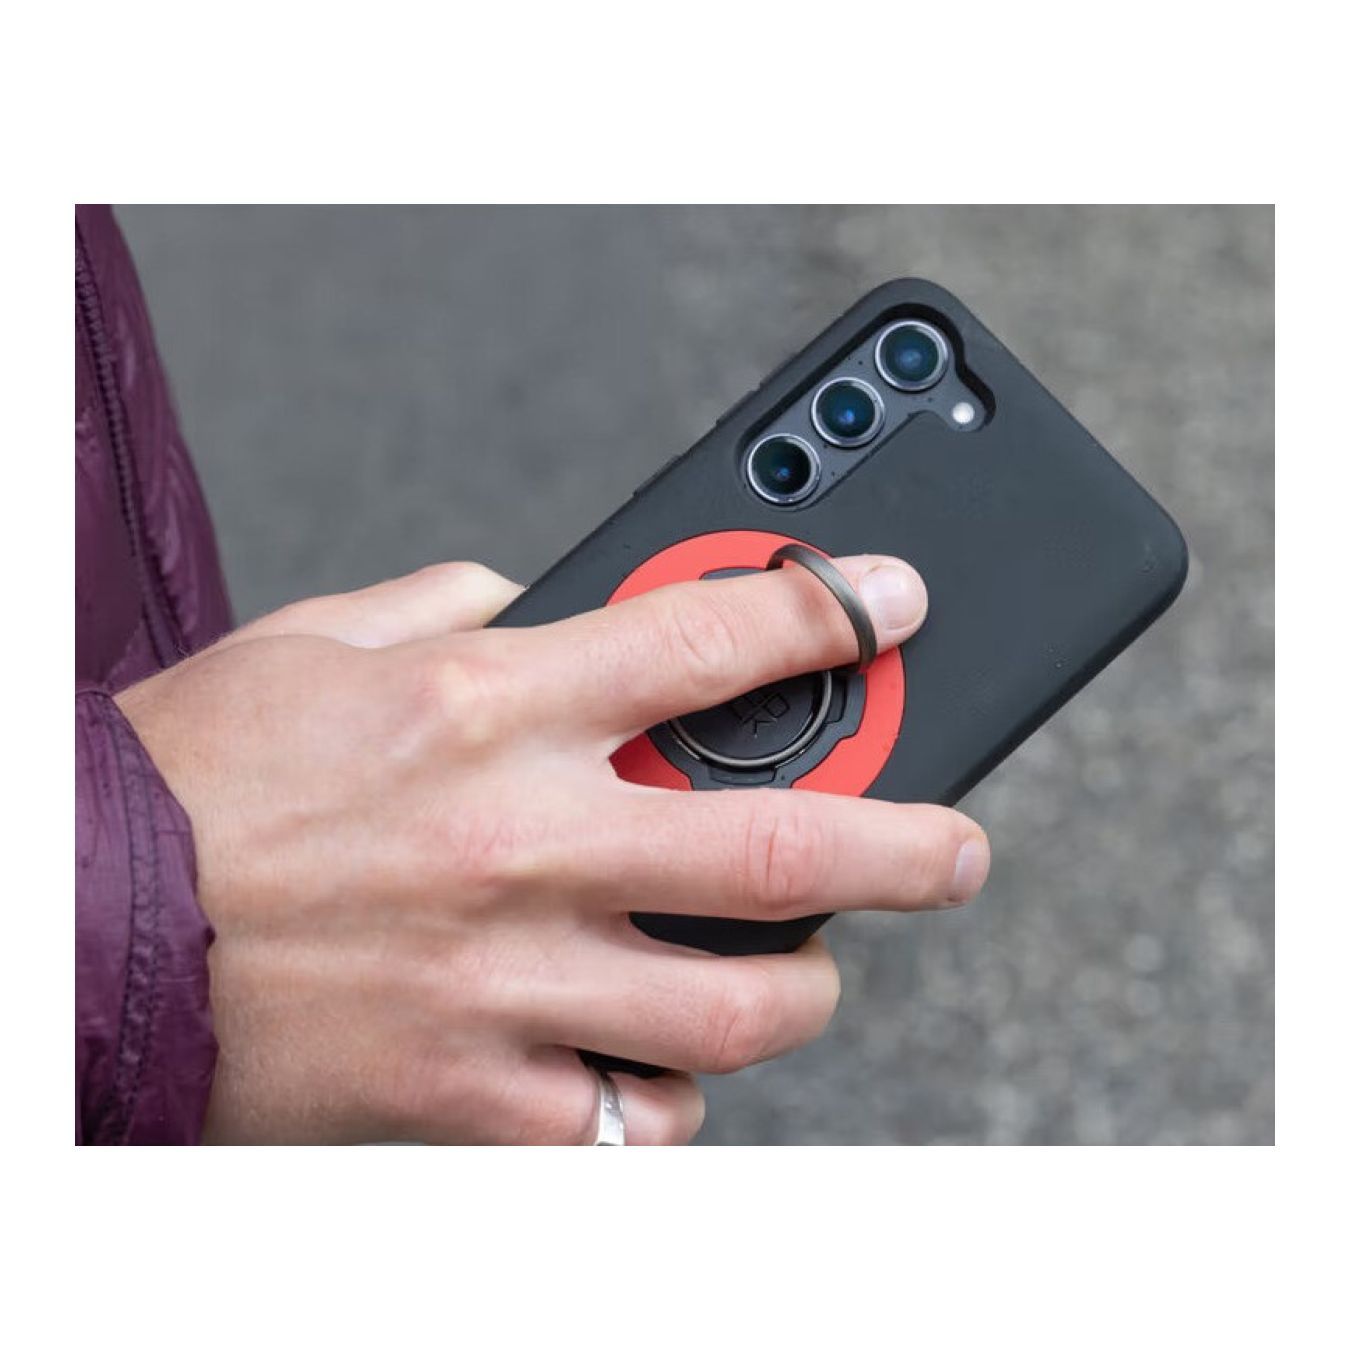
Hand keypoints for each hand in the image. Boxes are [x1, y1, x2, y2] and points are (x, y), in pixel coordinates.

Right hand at [116, 556, 988, 1143]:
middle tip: (958, 848)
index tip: (894, 603)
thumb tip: (550, 597)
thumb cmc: (198, 773)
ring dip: (805, 992)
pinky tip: (656, 1065)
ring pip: (736, 1011)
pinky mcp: (463, 1093)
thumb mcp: (328, 639)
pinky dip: (663, 1099)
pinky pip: (622, 1124)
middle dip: (909, 845)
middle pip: (781, 847)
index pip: (715, 640)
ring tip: (811, 971)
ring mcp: (503, 980)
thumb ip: (459, 601)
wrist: (76, 924)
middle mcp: (521, 840)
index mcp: (492, 704)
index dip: (833, 612)